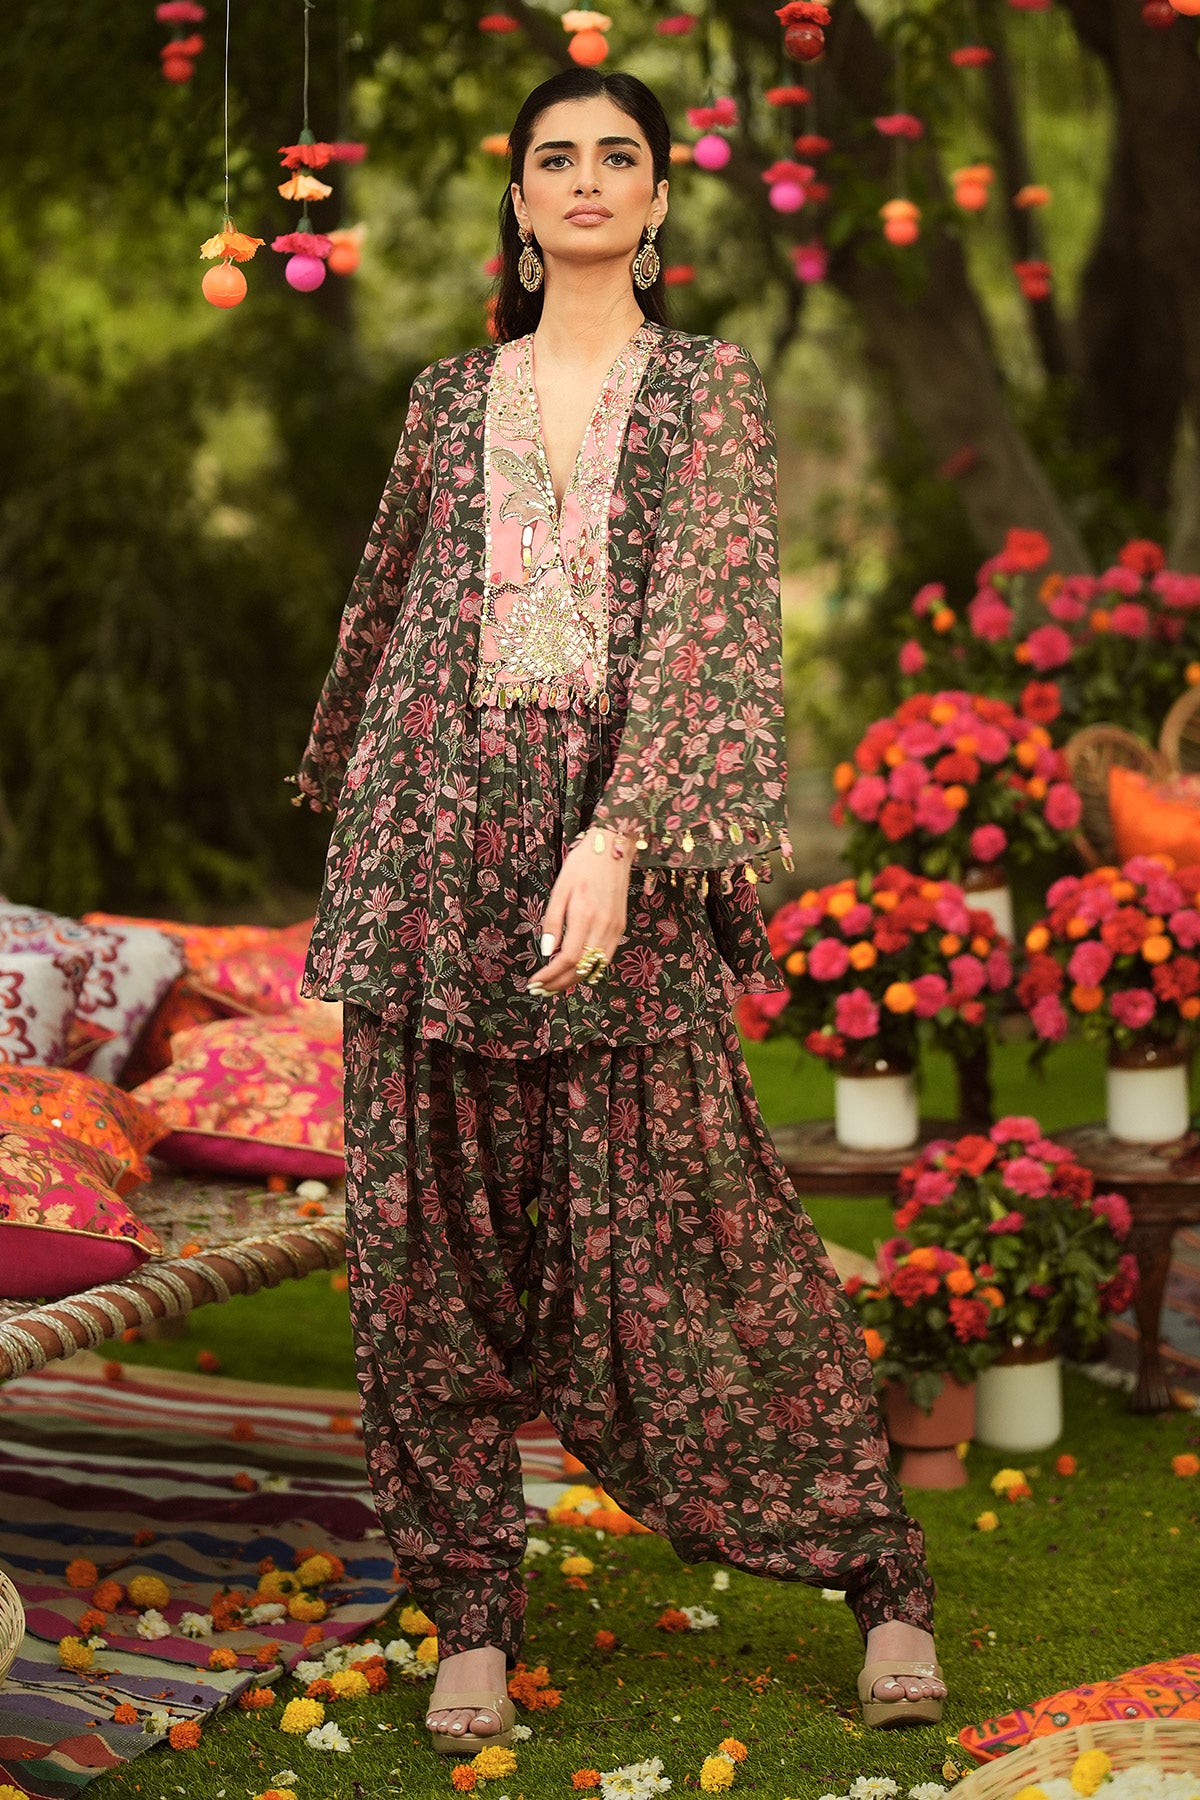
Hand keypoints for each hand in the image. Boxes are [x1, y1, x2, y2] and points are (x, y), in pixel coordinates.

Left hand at [529, 828, 636, 995]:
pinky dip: (589, 969)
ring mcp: (615, 928)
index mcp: (584, 915)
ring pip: (595, 968)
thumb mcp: (560, 889)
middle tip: (540, 990)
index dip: (550, 975)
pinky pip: (605, 957)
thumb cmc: (582, 864)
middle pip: (581, 969)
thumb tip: (546, 952)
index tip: (534, 982)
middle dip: (559, 984)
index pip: (567, 958)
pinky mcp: (620, 927)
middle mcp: (603, 926)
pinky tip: (575, 970)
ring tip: (554, 985)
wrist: (613, 848)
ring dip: (574, 981)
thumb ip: (552, 922)